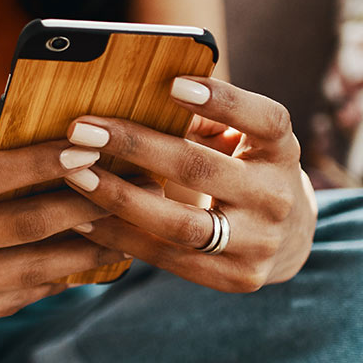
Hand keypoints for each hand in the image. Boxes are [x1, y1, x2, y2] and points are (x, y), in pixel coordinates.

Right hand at [0, 112, 125, 335]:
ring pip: (27, 270)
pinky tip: (76, 261)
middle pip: (22, 226)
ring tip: (120, 229)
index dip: (43, 162)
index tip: (89, 146)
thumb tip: (3, 131)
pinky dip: (46, 279)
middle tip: (126, 186)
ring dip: (80, 249)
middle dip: (81, 204)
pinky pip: (9, 299)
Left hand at [60, 77, 317, 292]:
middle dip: (135, 147)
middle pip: (202, 169)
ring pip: (180, 224)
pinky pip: (168, 257)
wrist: (287, 238)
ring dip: (119, 199)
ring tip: (74, 177)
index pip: (265, 120)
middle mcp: (277, 197)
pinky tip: (82, 219)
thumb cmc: (243, 168)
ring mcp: (260, 243)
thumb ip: (202, 119)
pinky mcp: (236, 278)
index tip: (174, 84)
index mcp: (281, 150)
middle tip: (82, 131)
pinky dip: (120, 237)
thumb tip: (138, 96)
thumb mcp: (239, 139)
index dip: (224, 101)